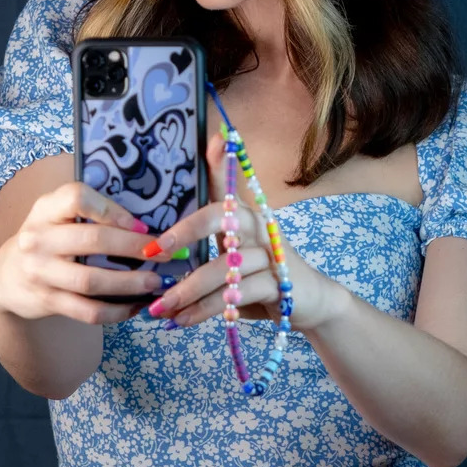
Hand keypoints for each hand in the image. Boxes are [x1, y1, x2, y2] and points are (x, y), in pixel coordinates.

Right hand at [0, 180, 163, 324]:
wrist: (8, 276)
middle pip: (93, 241)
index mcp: (46, 209)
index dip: (112, 210)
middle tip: (164, 253)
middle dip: (134, 248)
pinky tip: (136, 306)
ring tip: (156, 283)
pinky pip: (88, 311)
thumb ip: (89, 213)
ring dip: (130, 283)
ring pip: (92, 281)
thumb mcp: (56, 216)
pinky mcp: (47, 301)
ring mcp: (40, 272)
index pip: (76, 197)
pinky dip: (116, 311)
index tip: (140, 223)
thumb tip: (146, 223)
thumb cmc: (48, 240)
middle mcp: (38, 239)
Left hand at [141, 131, 349, 330]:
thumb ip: (210, 233)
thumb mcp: (238, 249)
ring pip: (222, 268)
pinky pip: (235, 295)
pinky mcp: (279, 284)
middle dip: (185, 233)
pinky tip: (184, 320)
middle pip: (221, 218)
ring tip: (161, 308)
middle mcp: (260, 226)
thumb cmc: (264, 273)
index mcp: (247, 214)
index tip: (208, 145)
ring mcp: (271, 255)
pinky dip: (205, 310)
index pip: (226, 184)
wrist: (312, 302)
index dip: (217, 164)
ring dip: (187, 291)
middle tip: (154, 254)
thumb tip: (175, 216)